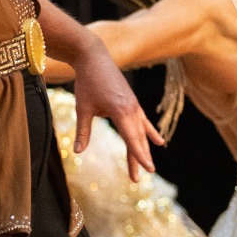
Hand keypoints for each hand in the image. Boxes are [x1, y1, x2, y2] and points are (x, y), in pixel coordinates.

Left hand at [70, 34, 163, 181]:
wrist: (94, 58)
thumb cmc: (87, 82)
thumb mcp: (83, 108)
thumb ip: (82, 131)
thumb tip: (78, 152)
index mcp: (121, 111)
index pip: (132, 139)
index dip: (139, 156)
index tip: (148, 170)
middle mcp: (132, 110)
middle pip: (137, 139)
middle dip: (138, 159)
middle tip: (137, 179)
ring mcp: (134, 106)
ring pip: (142, 133)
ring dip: (144, 149)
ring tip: (147, 167)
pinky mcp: (133, 103)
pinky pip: (144, 122)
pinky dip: (150, 133)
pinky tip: (159, 142)